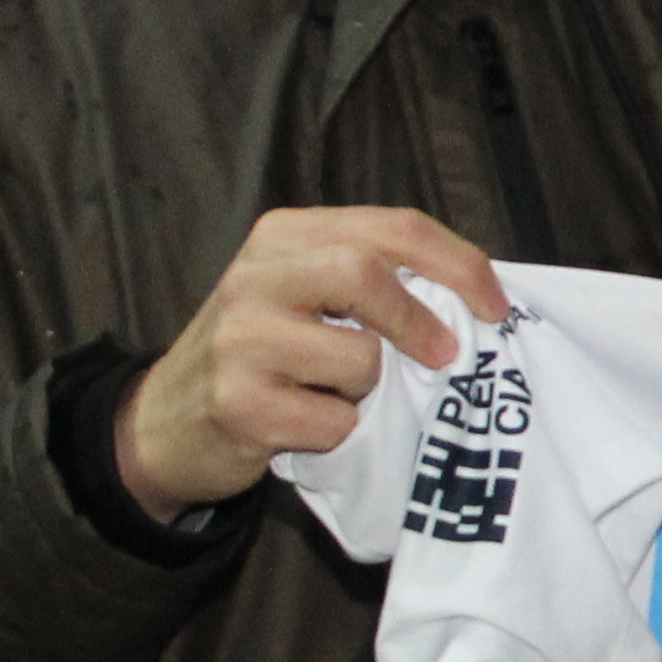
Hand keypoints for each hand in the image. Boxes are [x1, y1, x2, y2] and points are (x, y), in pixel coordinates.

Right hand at [122, 208, 507, 513]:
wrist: (165, 423)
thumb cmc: (260, 357)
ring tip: (336, 397)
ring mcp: (242, 339)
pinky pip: (334, 423)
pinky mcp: (238, 403)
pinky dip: (341, 435)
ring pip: (358, 358)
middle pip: (365, 272)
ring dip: (369, 392)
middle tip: (446, 357)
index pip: (392, 226)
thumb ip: (371, 281)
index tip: (496, 307)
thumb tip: (472, 300)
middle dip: (419, 320)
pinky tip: (306, 428)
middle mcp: (258, 275)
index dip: (458, 263)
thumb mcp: (304, 296)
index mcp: (285, 235)